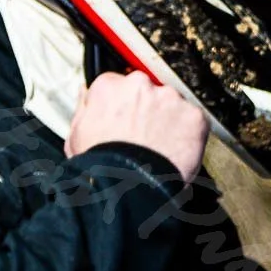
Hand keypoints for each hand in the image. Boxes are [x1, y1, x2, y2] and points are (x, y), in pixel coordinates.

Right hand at [64, 70, 208, 181]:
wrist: (130, 186)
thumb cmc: (101, 165)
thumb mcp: (76, 135)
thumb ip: (84, 108)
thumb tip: (85, 92)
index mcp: (109, 87)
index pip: (117, 85)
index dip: (121, 105)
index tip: (124, 121)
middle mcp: (140, 85)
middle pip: (146, 90)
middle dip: (146, 109)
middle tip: (142, 136)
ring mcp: (170, 98)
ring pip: (171, 104)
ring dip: (168, 120)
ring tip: (158, 147)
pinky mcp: (193, 115)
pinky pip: (193, 120)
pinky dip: (188, 134)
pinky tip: (175, 152)